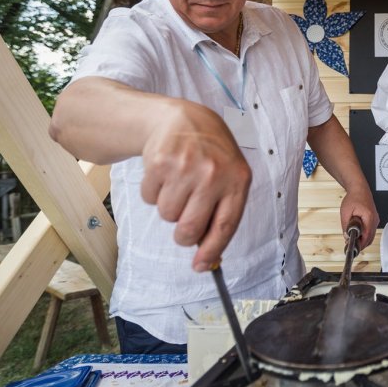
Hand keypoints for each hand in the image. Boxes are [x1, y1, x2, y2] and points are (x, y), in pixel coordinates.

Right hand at [140, 101, 251, 271]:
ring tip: (178, 184)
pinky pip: (149, 198)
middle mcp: (213, 174)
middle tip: (184, 222)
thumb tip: (207, 256)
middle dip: (183, 235)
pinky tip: (165, 174)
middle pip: (189, 229)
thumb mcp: (229, 176)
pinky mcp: (160, 162)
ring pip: (167, 215)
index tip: (201, 267)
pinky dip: (153, 192)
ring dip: (169, 207)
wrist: (184, 119)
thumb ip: (222, 212)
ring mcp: (186, 167)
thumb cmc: (210, 154)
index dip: (212, 251)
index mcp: (237, 179)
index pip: (225, 226)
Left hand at [340, 186, 378, 250]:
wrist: (359, 189)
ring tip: (353, 241)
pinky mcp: (374, 220)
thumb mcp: (345, 212)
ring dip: (363, 241)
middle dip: (361, 244)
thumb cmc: (353, 198)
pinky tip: (357, 236)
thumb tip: (347, 236)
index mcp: (369, 217)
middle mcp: (374, 219)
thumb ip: (346, 225)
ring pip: (371, 236)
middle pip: (370, 238)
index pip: (366, 236)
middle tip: (350, 247)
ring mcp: (375, 220)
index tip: (354, 250)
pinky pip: (370, 231)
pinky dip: (365, 236)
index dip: (360, 245)